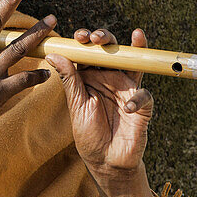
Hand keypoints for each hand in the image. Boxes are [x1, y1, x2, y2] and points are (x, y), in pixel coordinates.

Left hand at [46, 27, 153, 183]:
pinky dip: (136, 98)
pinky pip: (144, 95)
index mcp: (90, 77)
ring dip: (135, 49)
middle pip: (111, 50)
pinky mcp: (142, 105)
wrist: (106, 160)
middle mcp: (110, 78)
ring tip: (135, 37)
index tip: (78, 36)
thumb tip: (53, 54)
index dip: (85, 39)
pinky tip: (127, 107)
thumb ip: (69, 79)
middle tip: (96, 38)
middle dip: (106, 38)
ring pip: (134, 62)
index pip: (88, 52)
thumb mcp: (76, 105)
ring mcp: (127, 89)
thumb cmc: (88, 133)